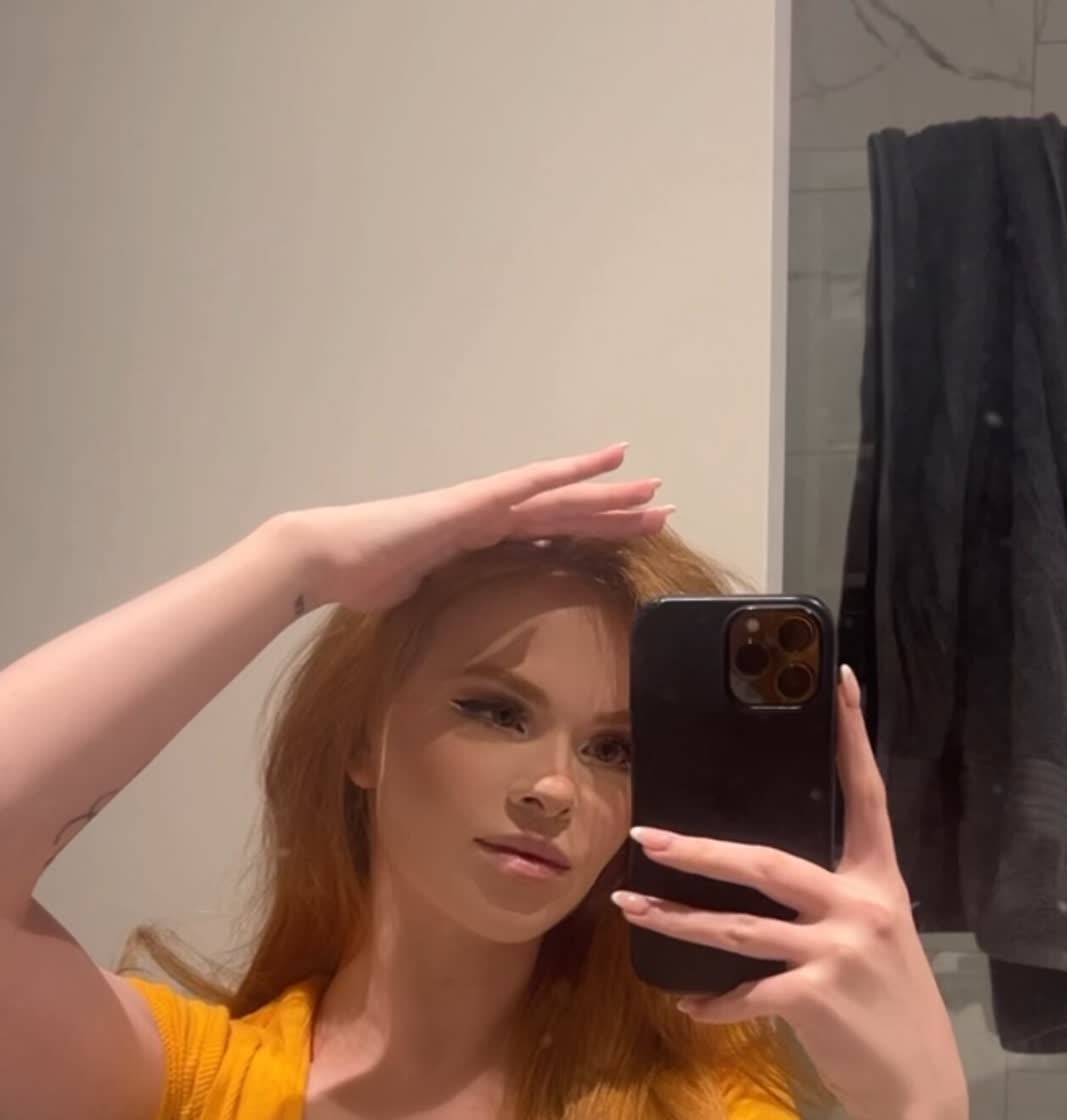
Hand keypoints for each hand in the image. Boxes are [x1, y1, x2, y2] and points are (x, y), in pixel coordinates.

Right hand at [288, 443, 673, 612]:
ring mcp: (480, 505)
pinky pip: (522, 488)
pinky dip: (560, 478)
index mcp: (483, 537)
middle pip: (567, 510)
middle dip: (617, 511)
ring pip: (558, 496)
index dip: (593, 528)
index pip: (552, 531)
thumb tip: (475, 632)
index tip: (634, 530)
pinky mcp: (466, 505)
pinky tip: (596, 468)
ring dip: (606, 495)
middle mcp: (489, 514)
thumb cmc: (369, 578)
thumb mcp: (429, 598)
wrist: (328, 559)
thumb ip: (458, 601)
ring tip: (651, 490)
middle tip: (665, 507)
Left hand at [612, 665, 969, 1119]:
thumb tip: (765, 884)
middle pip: (765, 861)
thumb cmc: (887, 1009)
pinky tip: (691, 1007)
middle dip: (698, 851)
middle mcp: (860, 906)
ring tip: (627, 905)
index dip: (852, 737)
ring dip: (675, 918)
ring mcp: (838, 950)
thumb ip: (834, 906)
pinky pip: (744, 993)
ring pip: (738, 926)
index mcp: (879, 881)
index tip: (837, 680)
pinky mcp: (816, 997)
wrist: (916, 1085)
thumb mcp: (876, 941)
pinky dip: (712, 1002)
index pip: (866, 795)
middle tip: (645, 836)